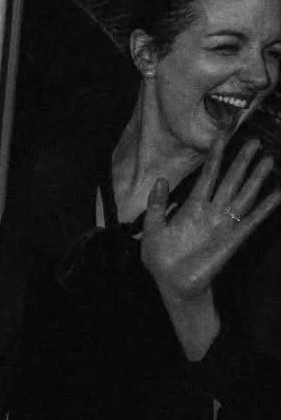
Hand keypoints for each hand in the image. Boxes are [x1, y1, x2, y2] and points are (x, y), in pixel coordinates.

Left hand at [142, 136, 279, 304]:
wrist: (172, 284)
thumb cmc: (161, 258)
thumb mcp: (152, 229)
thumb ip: (156, 205)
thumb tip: (161, 180)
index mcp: (192, 205)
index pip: (207, 174)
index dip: (216, 155)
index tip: (223, 134)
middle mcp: (211, 211)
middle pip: (230, 180)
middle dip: (241, 161)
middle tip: (254, 141)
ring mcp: (223, 224)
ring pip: (243, 195)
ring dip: (256, 179)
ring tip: (268, 160)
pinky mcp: (232, 239)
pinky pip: (251, 220)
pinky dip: (265, 208)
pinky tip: (277, 194)